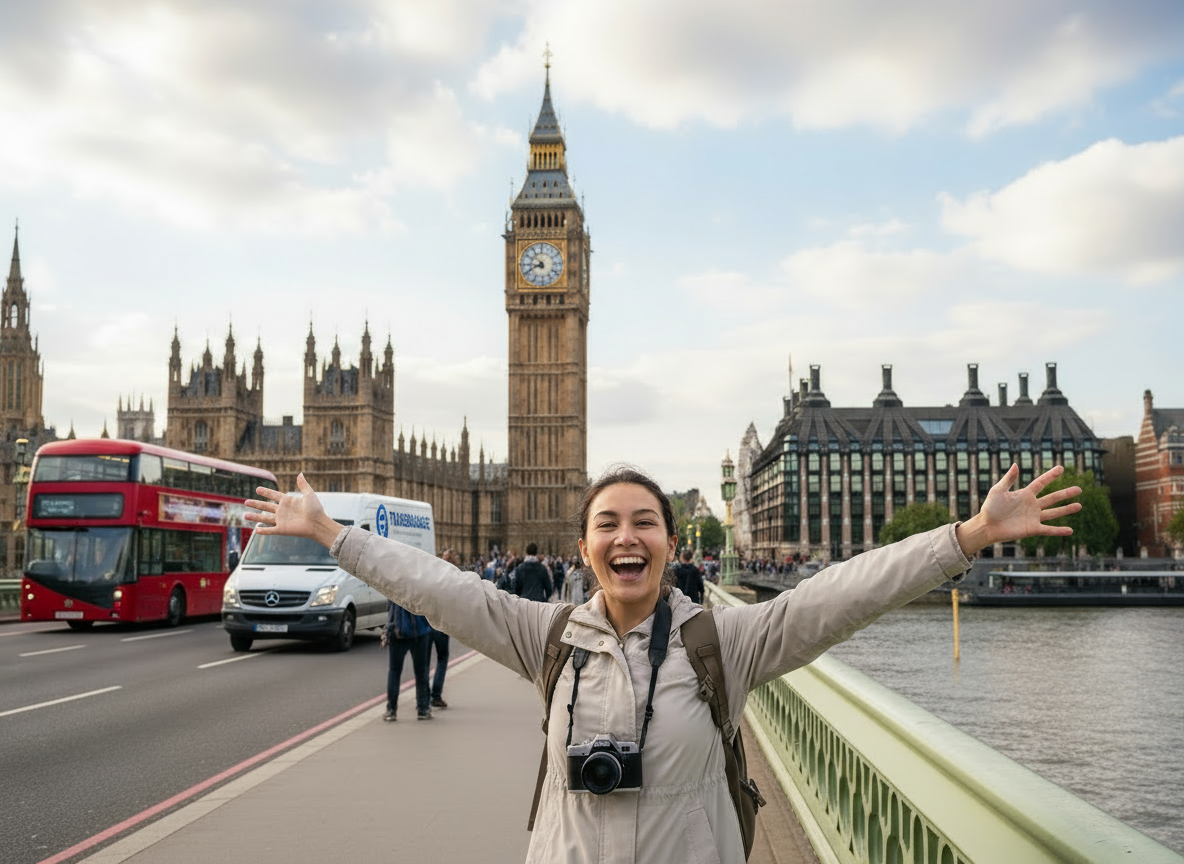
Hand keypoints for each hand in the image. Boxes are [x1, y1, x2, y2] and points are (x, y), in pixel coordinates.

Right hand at [245, 473, 341, 548]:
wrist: (318, 524)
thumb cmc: (316, 510)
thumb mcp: (309, 495)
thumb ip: (303, 485)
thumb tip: (300, 474)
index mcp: (288, 501)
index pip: (274, 495)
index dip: (266, 492)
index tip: (257, 489)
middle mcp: (283, 511)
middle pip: (266, 506)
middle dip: (256, 504)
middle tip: (246, 501)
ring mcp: (282, 520)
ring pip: (265, 519)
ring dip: (255, 517)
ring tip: (244, 515)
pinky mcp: (282, 529)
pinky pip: (270, 530)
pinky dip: (263, 531)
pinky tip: (256, 530)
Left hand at [955, 464, 1081, 557]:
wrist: (986, 526)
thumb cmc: (990, 508)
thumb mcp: (998, 491)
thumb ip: (1008, 479)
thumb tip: (1015, 464)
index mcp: (1024, 494)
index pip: (1041, 483)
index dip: (1050, 476)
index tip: (1061, 468)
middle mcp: (1032, 505)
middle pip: (1052, 498)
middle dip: (1065, 493)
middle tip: (1079, 489)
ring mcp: (1033, 517)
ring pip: (1054, 513)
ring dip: (1066, 509)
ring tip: (1079, 506)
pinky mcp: (1032, 529)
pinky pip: (1048, 530)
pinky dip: (1059, 531)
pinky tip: (1070, 530)